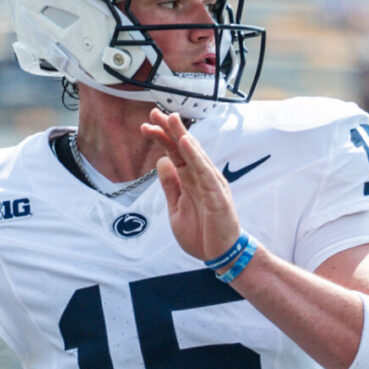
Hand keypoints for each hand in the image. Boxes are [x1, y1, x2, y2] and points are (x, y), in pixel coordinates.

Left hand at [140, 108, 239, 261]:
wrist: (220, 255)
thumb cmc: (201, 234)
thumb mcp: (176, 209)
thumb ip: (170, 186)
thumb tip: (161, 161)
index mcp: (190, 181)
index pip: (174, 154)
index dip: (162, 138)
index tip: (147, 125)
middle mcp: (201, 178)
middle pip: (184, 149)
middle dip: (169, 130)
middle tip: (155, 113)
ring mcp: (210, 184)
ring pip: (195, 155)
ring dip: (182, 136)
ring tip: (171, 119)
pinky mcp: (217, 195)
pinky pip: (204, 172)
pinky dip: (195, 156)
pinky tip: (185, 143)